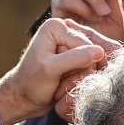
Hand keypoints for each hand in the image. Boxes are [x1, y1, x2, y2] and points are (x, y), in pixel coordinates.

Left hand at [0, 20, 114, 124]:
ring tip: (58, 84)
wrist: (23, 98)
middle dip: (76, 73)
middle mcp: (64, 31)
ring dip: (76, 80)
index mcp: (56, 26)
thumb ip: (75, 58)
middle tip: (58, 81)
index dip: (78, 64)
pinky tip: (62, 85)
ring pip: (91, 65)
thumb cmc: (31, 84)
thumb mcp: (51, 70)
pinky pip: (87, 71)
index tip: (58, 74)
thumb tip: (100, 51)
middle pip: (90, 54)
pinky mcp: (73, 58)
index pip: (86, 45)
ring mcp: (70, 45)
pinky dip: (76, 82)